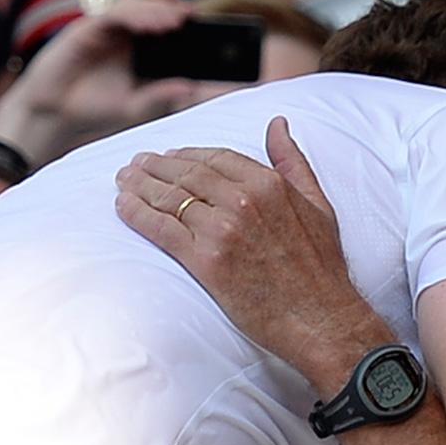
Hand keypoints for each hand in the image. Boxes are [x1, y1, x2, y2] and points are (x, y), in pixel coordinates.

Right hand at [0, 0, 199, 166]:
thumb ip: (161, 95)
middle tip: (193, 17)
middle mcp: (118, 32)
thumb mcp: (135, 105)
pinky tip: (150, 24)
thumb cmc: (93, 107)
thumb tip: (192, 88)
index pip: (159, 25)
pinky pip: (111, 15)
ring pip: (132, 7)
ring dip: (155, 10)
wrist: (53, 113)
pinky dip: (132, 16)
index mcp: (132, 46)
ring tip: (177, 19)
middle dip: (171, 11)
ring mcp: (101, 28)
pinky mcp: (84, 27)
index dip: (179, 23)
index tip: (204, 27)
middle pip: (148, 10)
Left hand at [115, 120, 390, 388]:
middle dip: (155, 166)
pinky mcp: (206, 261)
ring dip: (139, 186)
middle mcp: (243, 200)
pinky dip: (138, 214)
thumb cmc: (322, 270)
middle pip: (186, 173)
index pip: (214, 157)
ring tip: (123, 181)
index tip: (169, 157)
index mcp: (269, 184)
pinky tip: (124, 207)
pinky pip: (161, 229)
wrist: (322, 321)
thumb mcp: (318, 206)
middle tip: (134, 165)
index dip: (187, 155)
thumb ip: (293, 162)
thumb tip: (277, 124)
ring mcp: (223, 230)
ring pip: (169, 197)